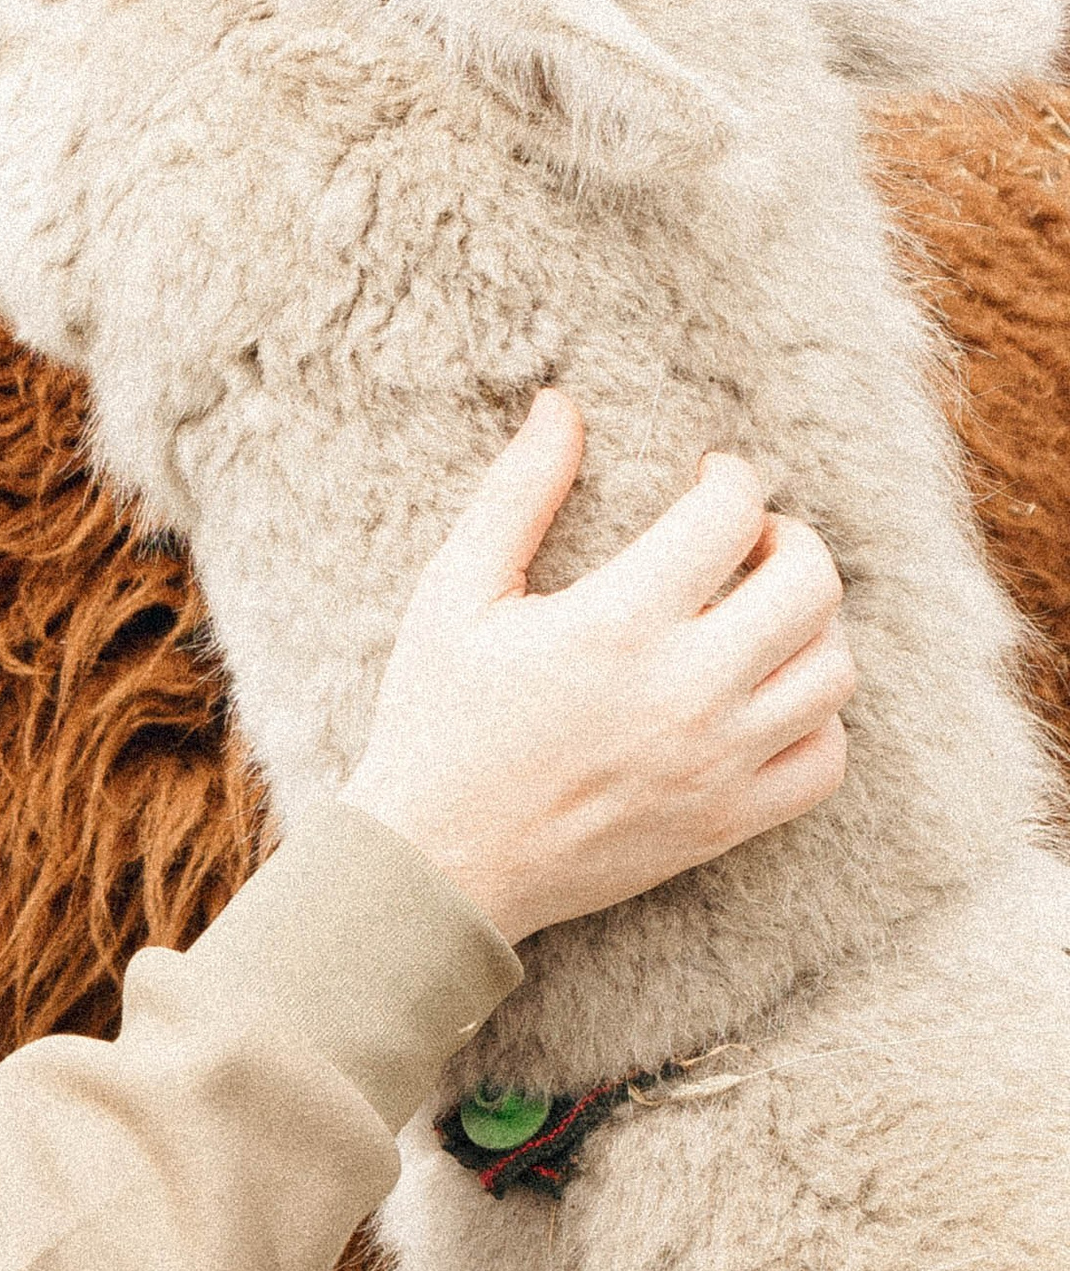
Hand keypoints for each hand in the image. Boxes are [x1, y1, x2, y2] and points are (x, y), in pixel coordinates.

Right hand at [343, 392, 853, 946]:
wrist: (439, 864)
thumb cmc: (436, 718)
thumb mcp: (455, 592)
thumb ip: (518, 494)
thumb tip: (561, 407)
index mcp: (615, 625)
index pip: (730, 516)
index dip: (730, 478)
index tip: (709, 477)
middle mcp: (685, 693)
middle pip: (811, 584)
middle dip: (789, 538)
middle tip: (749, 537)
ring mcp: (717, 764)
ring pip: (833, 671)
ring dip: (810, 625)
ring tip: (759, 613)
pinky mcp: (727, 821)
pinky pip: (825, 759)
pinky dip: (816, 717)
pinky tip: (767, 694)